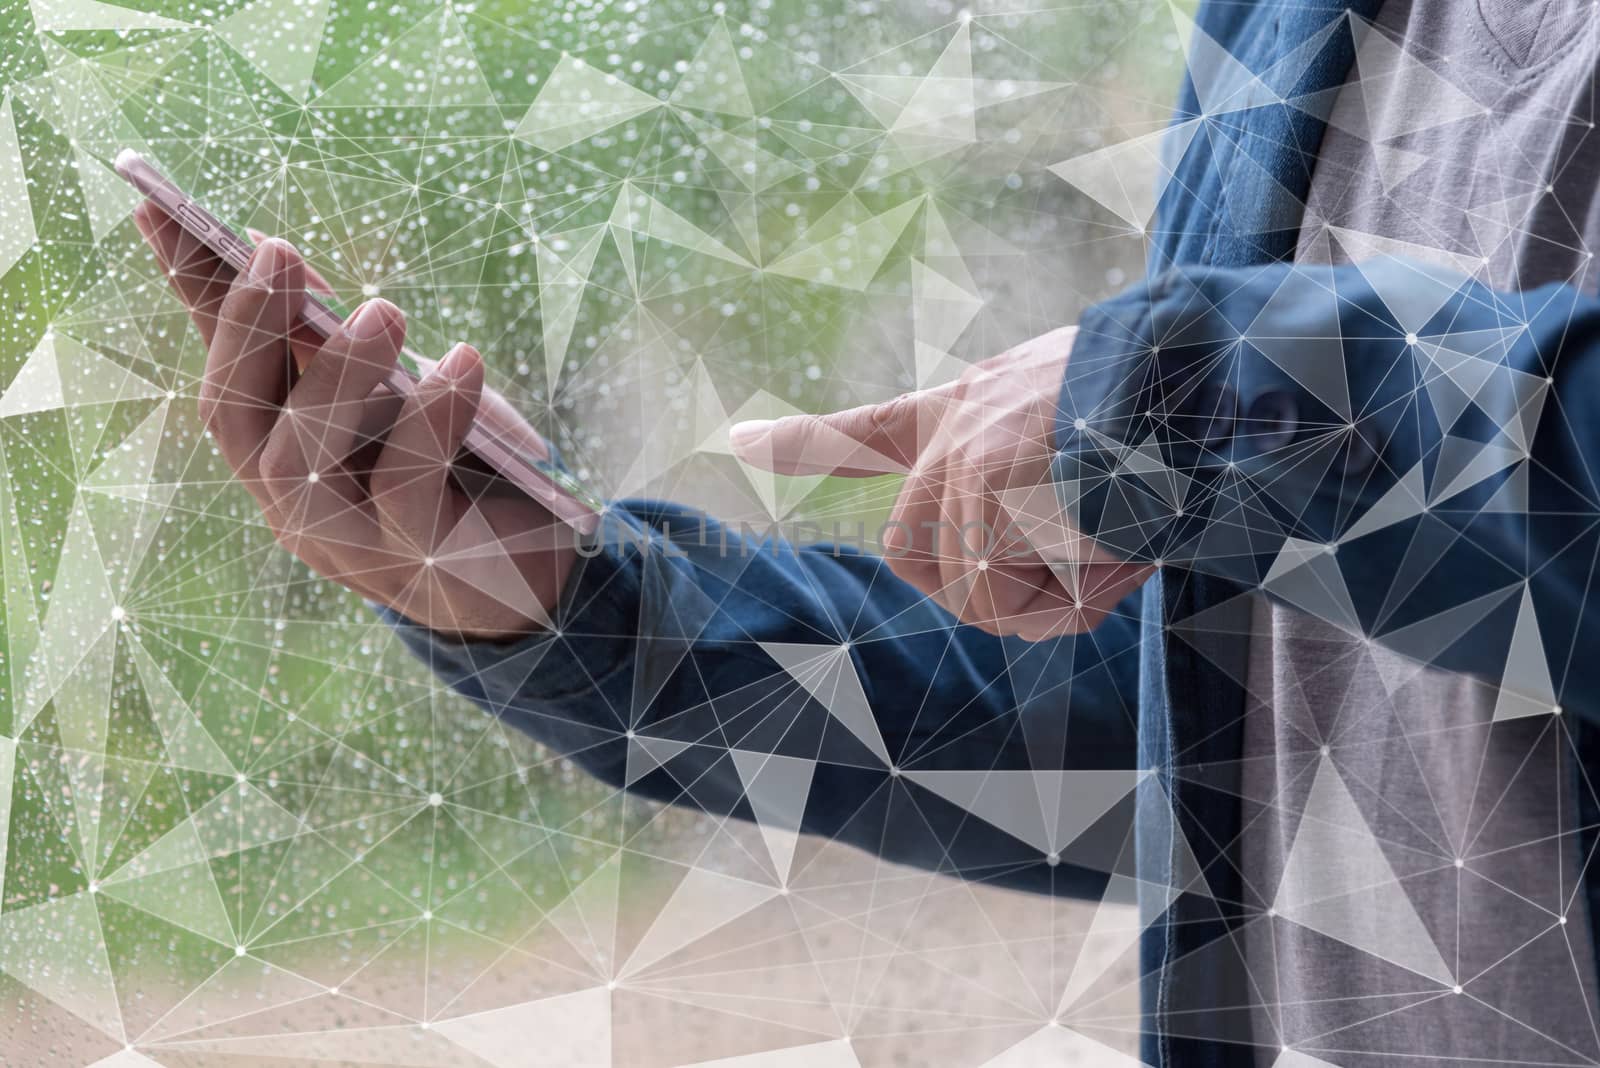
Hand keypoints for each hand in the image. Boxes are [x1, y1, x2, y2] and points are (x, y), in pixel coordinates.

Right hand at [134, 201, 577, 641]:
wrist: (535, 568)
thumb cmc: (461, 467)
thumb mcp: (396, 390)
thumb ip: (329, 338)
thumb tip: (263, 248)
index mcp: (278, 453)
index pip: (220, 364)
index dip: (188, 293)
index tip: (157, 208)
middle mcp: (293, 503)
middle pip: (234, 418)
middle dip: (247, 327)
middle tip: (278, 251)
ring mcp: (348, 541)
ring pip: (301, 460)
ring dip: (336, 374)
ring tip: (383, 310)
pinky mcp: (417, 562)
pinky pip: (404, 488)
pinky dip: (431, 419)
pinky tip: (464, 361)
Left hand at [730, 327, 1152, 639]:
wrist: (1211, 376)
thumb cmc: (1172, 422)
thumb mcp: (1099, 449)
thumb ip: (1042, 504)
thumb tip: (1001, 588)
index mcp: (976, 407)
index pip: (873, 427)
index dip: (807, 439)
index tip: (744, 438)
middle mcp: (955, 426)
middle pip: (912, 557)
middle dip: (982, 597)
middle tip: (1069, 591)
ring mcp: (962, 453)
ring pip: (963, 587)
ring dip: (1040, 603)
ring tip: (1116, 558)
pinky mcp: (982, 480)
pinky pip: (995, 592)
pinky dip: (1063, 602)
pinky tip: (1118, 554)